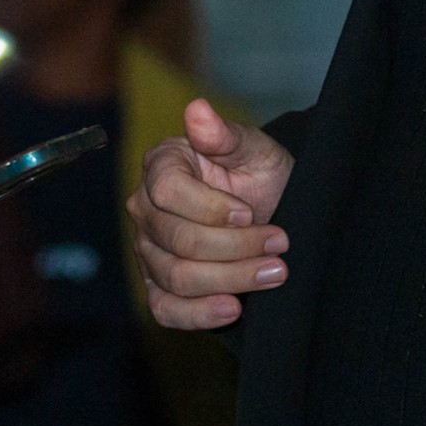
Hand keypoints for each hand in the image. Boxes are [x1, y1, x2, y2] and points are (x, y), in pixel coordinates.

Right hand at [128, 98, 293, 330]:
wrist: (274, 211)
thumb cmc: (260, 175)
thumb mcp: (255, 149)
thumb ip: (225, 135)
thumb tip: (198, 111)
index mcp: (161, 166)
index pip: (168, 191)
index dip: (211, 207)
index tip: (250, 212)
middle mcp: (145, 209)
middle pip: (177, 240)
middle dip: (236, 247)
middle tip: (280, 245)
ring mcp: (149, 251)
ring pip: (177, 277)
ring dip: (232, 279)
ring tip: (275, 272)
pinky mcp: (159, 287)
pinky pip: (166, 310)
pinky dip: (199, 314)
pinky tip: (233, 309)